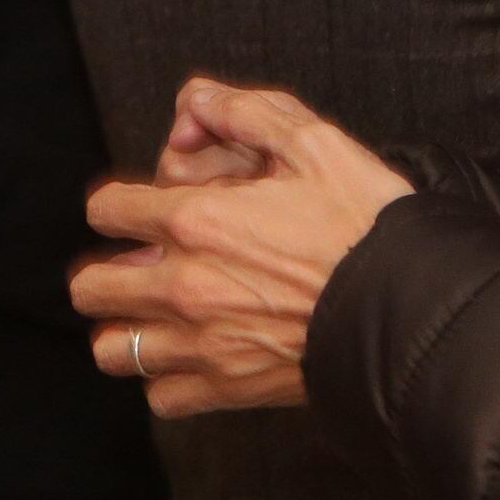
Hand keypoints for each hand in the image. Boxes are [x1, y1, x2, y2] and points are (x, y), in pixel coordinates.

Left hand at [70, 80, 410, 417]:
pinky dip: (168, 381)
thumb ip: (244, 111)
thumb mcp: (314, 142)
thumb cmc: (365, 224)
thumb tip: (195, 101)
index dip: (120, 204)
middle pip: (90, 287)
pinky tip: (192, 358)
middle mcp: (185, 285)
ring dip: (127, 330)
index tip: (142, 211)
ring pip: (113, 349)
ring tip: (157, 318)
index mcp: (197, 220)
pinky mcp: (227, 388)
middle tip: (143, 266)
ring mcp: (201, 343)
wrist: (409, 305)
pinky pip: (162, 397)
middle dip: (108, 271)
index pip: (106, 210)